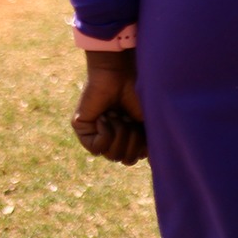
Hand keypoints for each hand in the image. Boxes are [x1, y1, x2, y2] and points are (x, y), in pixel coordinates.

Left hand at [71, 50, 147, 164]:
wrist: (120, 73)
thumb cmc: (138, 92)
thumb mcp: (149, 122)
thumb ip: (151, 144)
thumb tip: (154, 165)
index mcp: (128, 135)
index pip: (134, 158)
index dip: (141, 145)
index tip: (141, 124)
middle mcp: (112, 136)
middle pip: (124, 159)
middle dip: (132, 140)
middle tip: (129, 119)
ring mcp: (97, 133)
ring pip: (111, 155)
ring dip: (120, 133)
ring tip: (117, 115)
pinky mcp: (83, 129)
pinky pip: (96, 148)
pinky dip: (105, 133)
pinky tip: (105, 117)